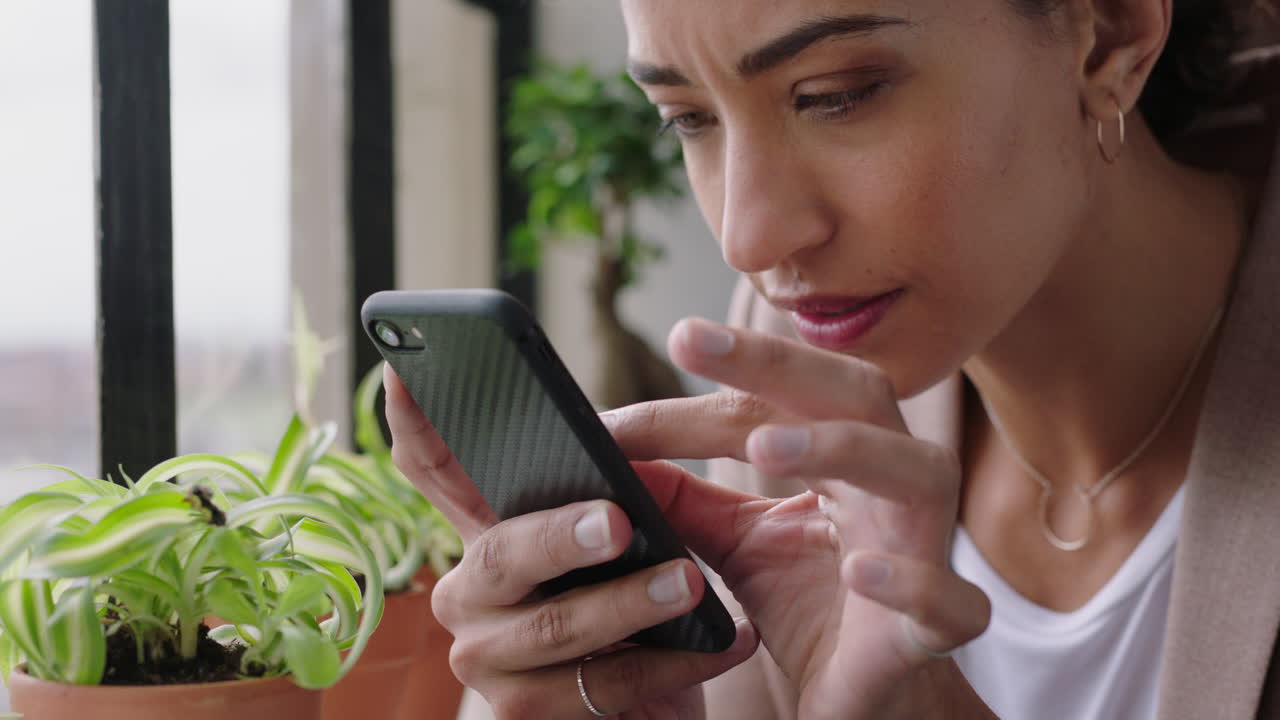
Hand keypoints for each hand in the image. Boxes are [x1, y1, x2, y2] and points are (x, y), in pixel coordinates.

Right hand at [382, 364, 759, 718]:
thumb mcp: (618, 550)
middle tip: (616, 521)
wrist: (653, 717)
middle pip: (499, 552)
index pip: (432, 470)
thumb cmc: (636, 618)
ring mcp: (485, 659)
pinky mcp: (521, 715)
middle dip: (559, 535)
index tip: (400, 367)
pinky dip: (668, 664)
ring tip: (691, 584)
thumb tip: (632, 450)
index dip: (414, 422)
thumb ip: (610, 499)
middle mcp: (469, 594)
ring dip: (630, 604)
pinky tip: (722, 642)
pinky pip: (599, 685)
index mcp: (489, 534)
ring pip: (554, 625)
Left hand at [600, 318, 993, 719]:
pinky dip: (908, 579)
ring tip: (766, 446)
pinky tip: (861, 571)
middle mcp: (893, 480)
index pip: (774, 401)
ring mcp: (926, 547)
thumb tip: (612, 454)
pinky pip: (949, 595)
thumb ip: (684, 500)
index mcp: (846, 453)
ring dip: (841, 448)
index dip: (698, 396)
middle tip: (687, 339)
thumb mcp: (735, 544)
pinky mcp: (942, 623)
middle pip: (853, 394)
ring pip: (916, 471)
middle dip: (774, 362)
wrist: (869, 698)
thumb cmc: (813, 605)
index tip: (615, 413)